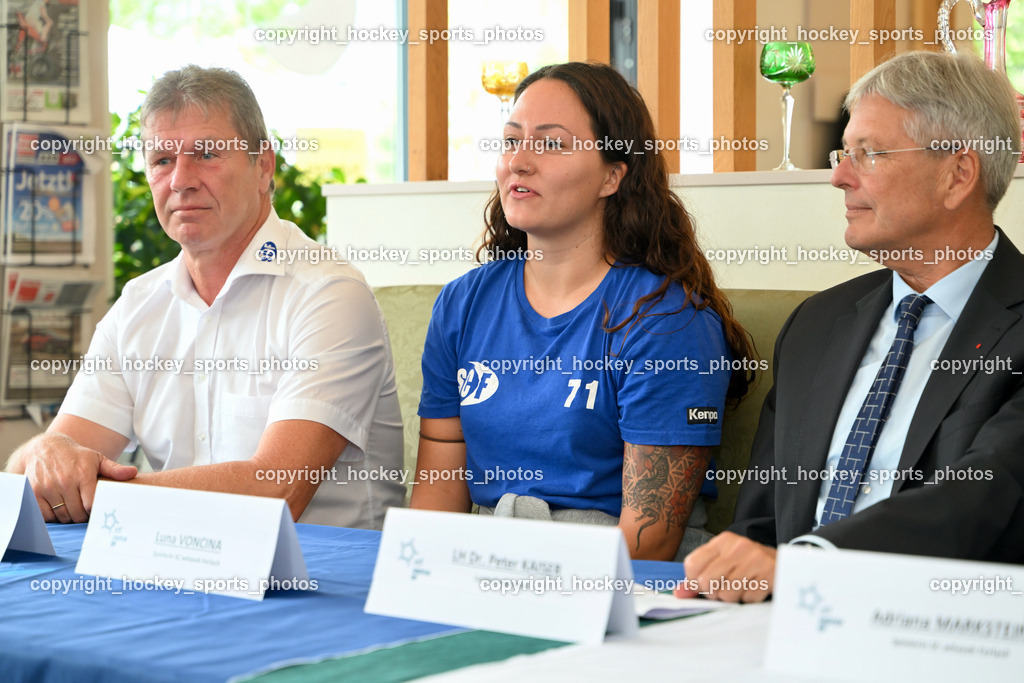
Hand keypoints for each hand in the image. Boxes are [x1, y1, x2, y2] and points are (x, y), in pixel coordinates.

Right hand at [10, 433, 136, 522]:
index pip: (91, 505)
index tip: (96, 510)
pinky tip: (58, 508)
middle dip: (82, 516)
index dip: (94, 512)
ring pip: (61, 516)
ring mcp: (47, 487)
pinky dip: (51, 516)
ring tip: (72, 509)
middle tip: (84, 512)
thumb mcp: (97, 459)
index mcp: (82, 474)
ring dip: (67, 517)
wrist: (44, 448)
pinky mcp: (33, 492)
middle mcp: (64, 481)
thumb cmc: (75, 456)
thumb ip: (115, 469)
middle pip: (76, 514)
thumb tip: (133, 473)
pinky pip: (45, 515)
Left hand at [675, 531, 775, 602]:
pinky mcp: (769, 575)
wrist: (782, 562)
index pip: (692, 564)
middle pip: (707, 582)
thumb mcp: (722, 562)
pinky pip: (747, 599)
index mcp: (722, 541)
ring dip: (732, 597)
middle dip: (713, 592)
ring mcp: (754, 560)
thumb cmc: (746, 564)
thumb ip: (698, 577)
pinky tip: (754, 588)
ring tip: (741, 587)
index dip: (693, 580)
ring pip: (726, 594)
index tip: (702, 583)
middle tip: (724, 587)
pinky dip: (749, 599)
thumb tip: (678, 593)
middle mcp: (737, 547)